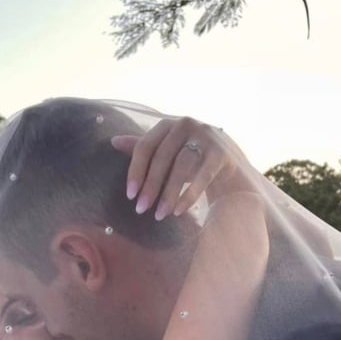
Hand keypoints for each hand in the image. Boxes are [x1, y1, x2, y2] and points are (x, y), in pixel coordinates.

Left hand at [111, 116, 249, 220]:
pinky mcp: (220, 152)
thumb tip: (114, 141)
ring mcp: (205, 137)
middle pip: (162, 158)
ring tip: (160, 215)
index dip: (136, 171)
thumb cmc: (188, 154)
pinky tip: (178, 211)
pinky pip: (203, 176)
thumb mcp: (165, 149)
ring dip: (169, 193)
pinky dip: (189, 195)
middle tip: (141, 209)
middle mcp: (185, 125)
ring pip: (182, 167)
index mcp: (167, 124)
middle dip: (150, 186)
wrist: (226, 156)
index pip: (145, 147)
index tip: (130, 195)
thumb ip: (143, 146)